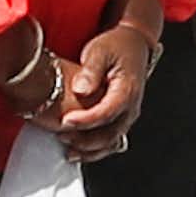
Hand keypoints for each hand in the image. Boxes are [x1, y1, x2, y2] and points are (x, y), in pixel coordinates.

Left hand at [59, 27, 153, 159]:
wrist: (133, 44)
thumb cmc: (116, 45)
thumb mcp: (99, 51)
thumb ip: (91, 70)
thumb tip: (81, 90)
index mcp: (128, 89)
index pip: (108, 111)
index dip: (86, 119)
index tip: (65, 120)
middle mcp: (131, 106)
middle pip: (111, 133)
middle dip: (85, 140)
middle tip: (62, 135)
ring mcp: (128, 114)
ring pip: (111, 142)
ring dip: (89, 150)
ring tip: (68, 150)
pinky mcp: (121, 118)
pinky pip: (110, 141)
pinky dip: (94, 150)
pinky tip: (76, 151)